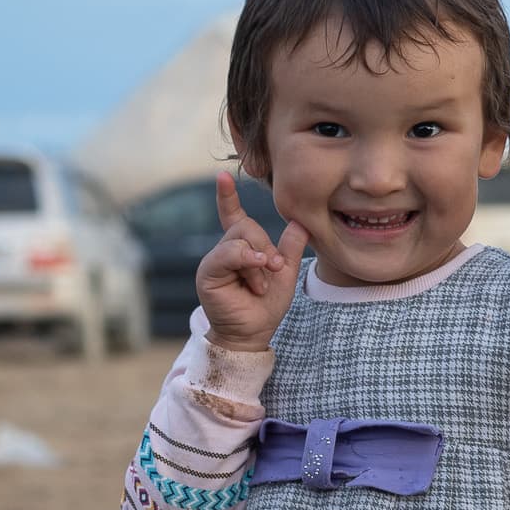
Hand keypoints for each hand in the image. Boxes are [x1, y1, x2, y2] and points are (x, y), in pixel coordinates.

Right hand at [196, 172, 307, 350]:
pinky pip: (228, 254)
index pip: (233, 216)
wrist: (254, 332)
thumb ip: (290, 248)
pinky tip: (257, 271)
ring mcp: (214, 260)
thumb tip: (301, 223)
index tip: (222, 177)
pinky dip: (246, 261)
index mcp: (241, 248)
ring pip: (239, 239)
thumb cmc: (267, 305)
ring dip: (258, 262)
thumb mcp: (286, 273)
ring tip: (261, 284)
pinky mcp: (208, 272)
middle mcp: (225, 251)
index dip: (226, 197)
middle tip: (273, 270)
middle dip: (265, 247)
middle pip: (245, 226)